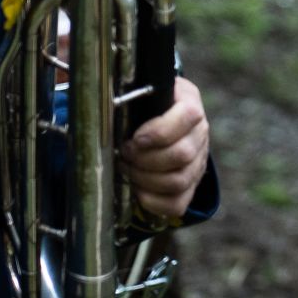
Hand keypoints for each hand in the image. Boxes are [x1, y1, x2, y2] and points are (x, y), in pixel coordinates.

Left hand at [120, 77, 210, 219]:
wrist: (158, 119)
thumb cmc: (144, 106)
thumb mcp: (142, 93)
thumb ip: (130, 95)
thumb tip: (97, 100)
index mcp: (190, 103)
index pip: (189, 116)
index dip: (160, 131)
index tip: (135, 139)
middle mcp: (200, 133)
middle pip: (182, 154)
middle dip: (146, 159)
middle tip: (125, 155)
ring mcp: (198, 161)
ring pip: (179, 181)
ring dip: (146, 179)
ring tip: (128, 170)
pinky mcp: (191, 185)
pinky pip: (177, 203)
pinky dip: (152, 201)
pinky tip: (137, 190)